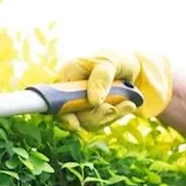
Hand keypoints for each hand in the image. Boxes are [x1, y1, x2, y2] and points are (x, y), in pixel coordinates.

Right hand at [54, 50, 171, 130]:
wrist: (129, 69)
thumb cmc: (115, 61)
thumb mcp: (110, 63)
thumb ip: (102, 78)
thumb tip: (94, 101)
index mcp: (68, 73)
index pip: (56, 98)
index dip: (63, 113)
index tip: (75, 124)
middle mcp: (69, 90)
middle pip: (72, 115)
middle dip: (96, 115)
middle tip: (114, 108)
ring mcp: (79, 103)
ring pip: (87, 122)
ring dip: (110, 116)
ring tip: (128, 104)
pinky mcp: (90, 113)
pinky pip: (99, 124)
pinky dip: (115, 117)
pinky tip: (127, 106)